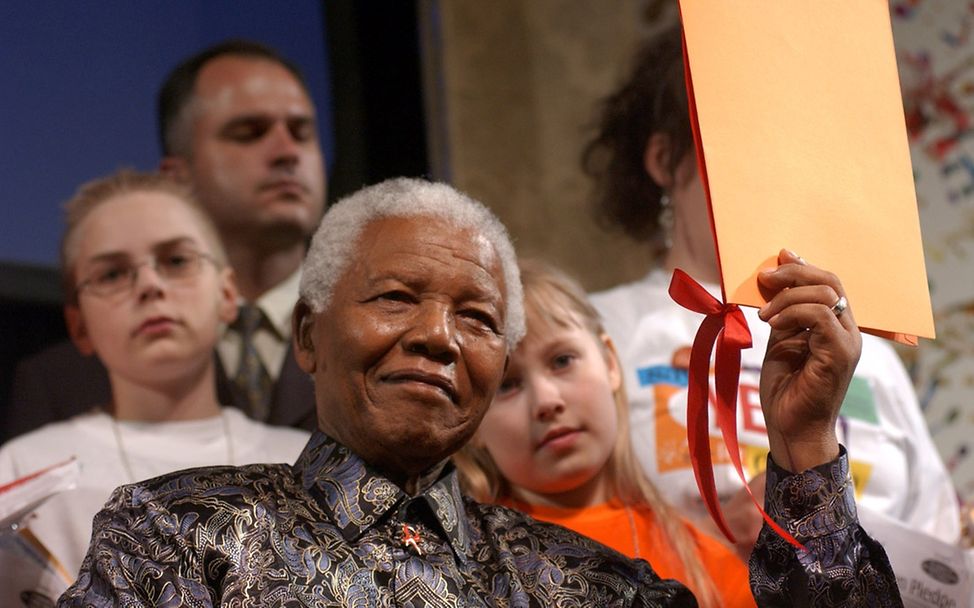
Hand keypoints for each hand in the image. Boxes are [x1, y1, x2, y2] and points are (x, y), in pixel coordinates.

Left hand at [757, 249, 861, 472]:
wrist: (790, 428)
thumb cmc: (785, 390)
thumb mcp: (779, 342)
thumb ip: (783, 314)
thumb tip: (774, 282)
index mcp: (835, 327)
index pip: (828, 283)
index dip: (803, 267)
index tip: (777, 259)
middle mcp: (847, 331)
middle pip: (830, 281)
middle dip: (795, 273)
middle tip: (765, 278)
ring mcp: (847, 342)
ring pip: (825, 295)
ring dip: (787, 298)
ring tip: (764, 316)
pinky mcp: (840, 354)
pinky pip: (820, 316)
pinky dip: (792, 313)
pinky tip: (772, 325)